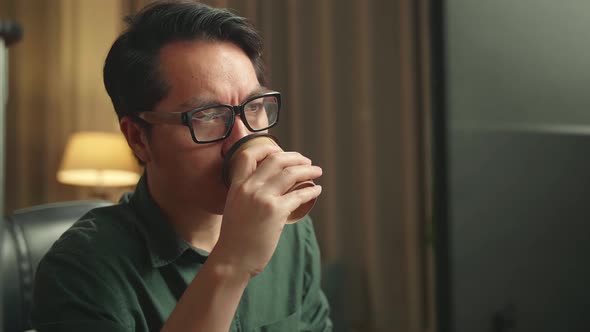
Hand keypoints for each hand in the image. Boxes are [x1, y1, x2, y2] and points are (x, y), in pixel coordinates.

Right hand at [211, 143, 322, 277]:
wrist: (232, 260)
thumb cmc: (236, 238)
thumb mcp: (235, 207)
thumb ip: (247, 193)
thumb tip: (268, 184)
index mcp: (237, 185)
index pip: (249, 154)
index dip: (267, 148)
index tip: (280, 150)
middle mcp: (249, 188)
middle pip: (276, 159)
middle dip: (295, 157)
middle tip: (307, 161)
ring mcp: (262, 199)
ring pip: (290, 173)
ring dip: (308, 170)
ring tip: (317, 172)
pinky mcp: (276, 212)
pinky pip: (299, 195)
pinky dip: (311, 190)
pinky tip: (316, 190)